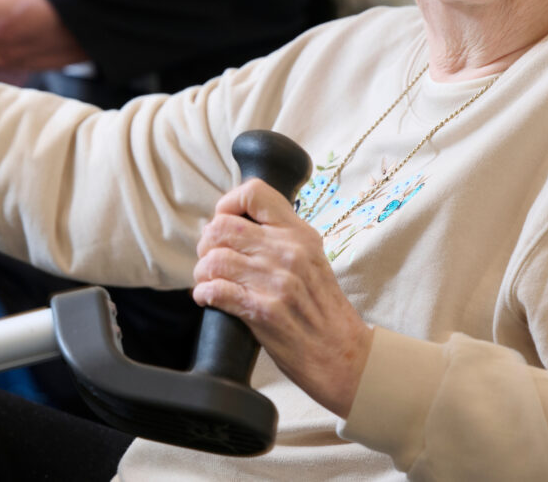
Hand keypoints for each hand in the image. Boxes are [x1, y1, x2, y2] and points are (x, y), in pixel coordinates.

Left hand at [193, 179, 372, 417]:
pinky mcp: (263, 311)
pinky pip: (216, 290)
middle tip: (210, 258)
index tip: (224, 221)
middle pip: (221, 226)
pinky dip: (204, 294)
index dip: (228, 204)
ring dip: (202, 272)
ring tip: (208, 281)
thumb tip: (239, 223)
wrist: (344, 356)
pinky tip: (208, 298)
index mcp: (299, 233)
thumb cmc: (323, 310)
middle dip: (207, 243)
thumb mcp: (312, 258)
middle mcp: (287, 251)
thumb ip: (281, 237)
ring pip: (213, 259)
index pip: (254, 192)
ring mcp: (276, 281)